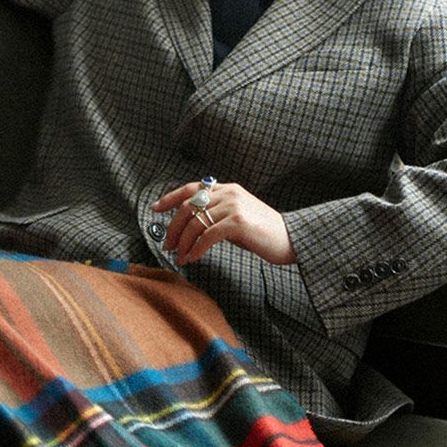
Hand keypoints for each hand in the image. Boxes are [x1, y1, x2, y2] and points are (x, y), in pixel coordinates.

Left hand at [155, 180, 297, 266]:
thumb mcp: (236, 217)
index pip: (191, 188)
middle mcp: (228, 193)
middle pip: (188, 206)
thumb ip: (216, 215)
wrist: (290, 239)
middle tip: (168, 245)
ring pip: (195, 223)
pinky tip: (191, 258)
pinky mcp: (238, 222)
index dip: (170, 197)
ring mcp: (233, 206)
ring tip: (179, 256)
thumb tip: (191, 226)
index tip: (155, 208)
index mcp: (227, 189)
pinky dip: (195, 249)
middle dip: (173, 228)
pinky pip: (207, 236)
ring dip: (182, 242)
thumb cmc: (263, 233)